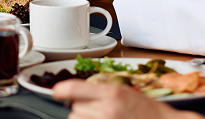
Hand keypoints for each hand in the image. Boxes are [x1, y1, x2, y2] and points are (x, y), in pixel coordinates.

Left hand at [52, 80, 192, 118]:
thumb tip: (76, 93)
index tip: (55, 92)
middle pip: (74, 108)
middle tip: (97, 110)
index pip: (73, 88)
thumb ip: (101, 91)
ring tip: (101, 118)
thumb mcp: (125, 93)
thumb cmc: (149, 112)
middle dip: (81, 108)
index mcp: (112, 94)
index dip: (59, 89)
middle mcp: (107, 110)